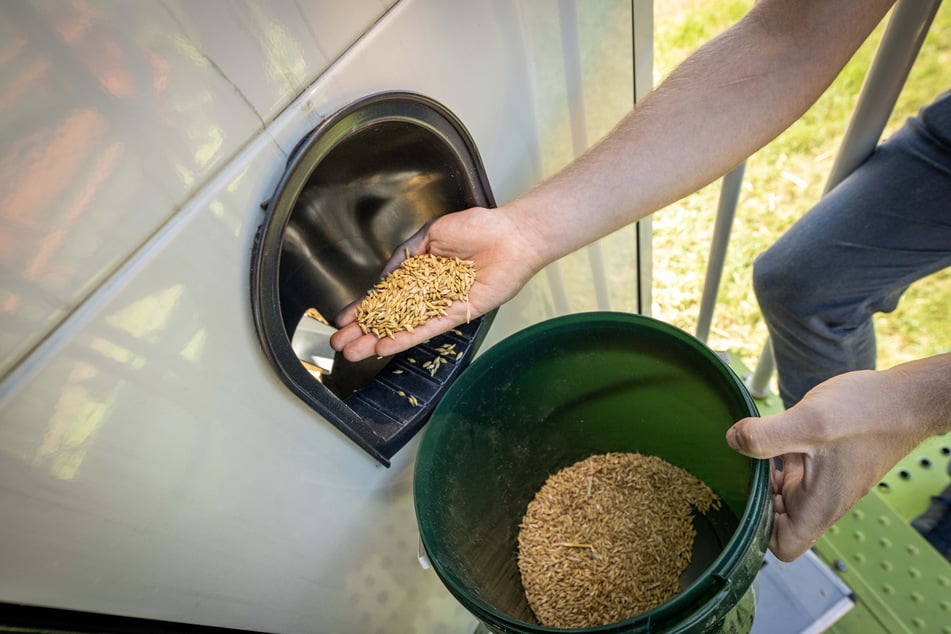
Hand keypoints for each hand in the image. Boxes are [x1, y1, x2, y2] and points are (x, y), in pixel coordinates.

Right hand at [329, 205, 543, 360]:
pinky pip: (428, 329)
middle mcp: (428, 293)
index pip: (386, 295)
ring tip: (353, 353)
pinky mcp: (458, 314)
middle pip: (390, 316)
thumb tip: (383, 276)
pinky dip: (406, 338)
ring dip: (377, 341)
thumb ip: (404, 256)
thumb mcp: (430, 234)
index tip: (343, 320)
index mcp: (420, 273)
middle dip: (363, 331)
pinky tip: (384, 347)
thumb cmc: (477, 227)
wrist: (510, 235)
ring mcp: (441, 305)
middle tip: (339, 345)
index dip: (364, 308)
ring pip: (404, 327)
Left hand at [725, 368, 933, 561]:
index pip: (782, 545)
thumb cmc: (868, 415)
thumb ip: (766, 436)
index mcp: (818, 506)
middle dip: (754, 495)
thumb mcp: (809, 423)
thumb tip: (732, 441)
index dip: (758, 529)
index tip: (744, 494)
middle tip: (742, 463)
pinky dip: (778, 458)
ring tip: (752, 446)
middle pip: (775, 519)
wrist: (905, 399)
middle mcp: (820, 501)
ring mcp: (823, 483)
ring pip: (782, 493)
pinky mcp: (824, 464)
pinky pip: (793, 472)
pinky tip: (771, 435)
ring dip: (764, 475)